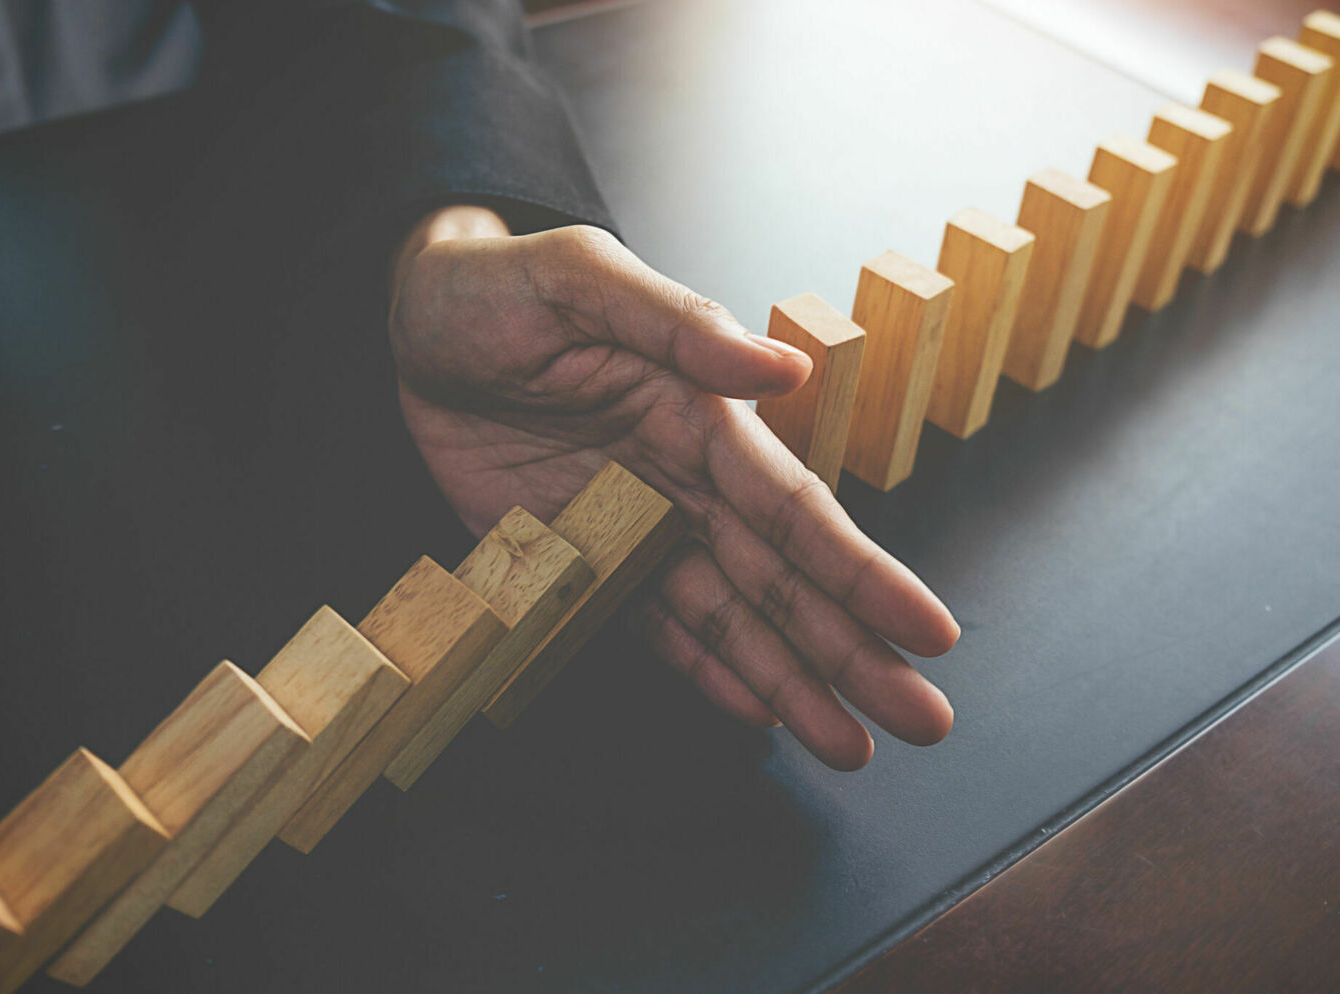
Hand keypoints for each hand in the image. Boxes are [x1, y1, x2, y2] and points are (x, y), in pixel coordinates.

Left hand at [389, 206, 958, 769]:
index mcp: (699, 415)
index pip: (794, 508)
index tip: (926, 630)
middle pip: (781, 581)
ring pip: (728, 618)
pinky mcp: (580, 560)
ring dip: (790, 682)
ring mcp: (635, 528)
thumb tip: (786, 370)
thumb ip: (679, 326)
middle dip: (851, 652)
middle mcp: (684, 482)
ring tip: (849, 746)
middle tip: (920, 722)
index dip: (861, 573)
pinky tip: (756, 710)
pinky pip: (649, 626)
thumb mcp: (580, 282)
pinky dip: (702, 670)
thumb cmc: (497, 289)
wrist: (413, 327)